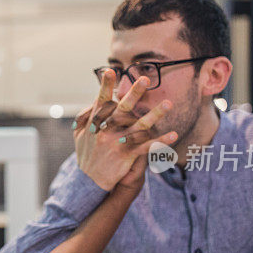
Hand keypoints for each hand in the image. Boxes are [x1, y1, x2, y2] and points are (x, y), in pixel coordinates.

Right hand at [73, 70, 176, 191]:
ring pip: (139, 126)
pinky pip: (146, 147)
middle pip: (122, 108)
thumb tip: (95, 100)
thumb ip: (86, 117)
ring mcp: (117, 142)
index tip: (110, 71)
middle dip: (133, 93)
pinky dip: (160, 141)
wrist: (88, 182)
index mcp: (95, 123)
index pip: (100, 100)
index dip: (105, 86)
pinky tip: (174, 134)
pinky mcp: (126, 155)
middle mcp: (106, 130)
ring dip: (155, 114)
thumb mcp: (79, 135)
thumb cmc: (86, 155)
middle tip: (145, 79)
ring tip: (168, 103)